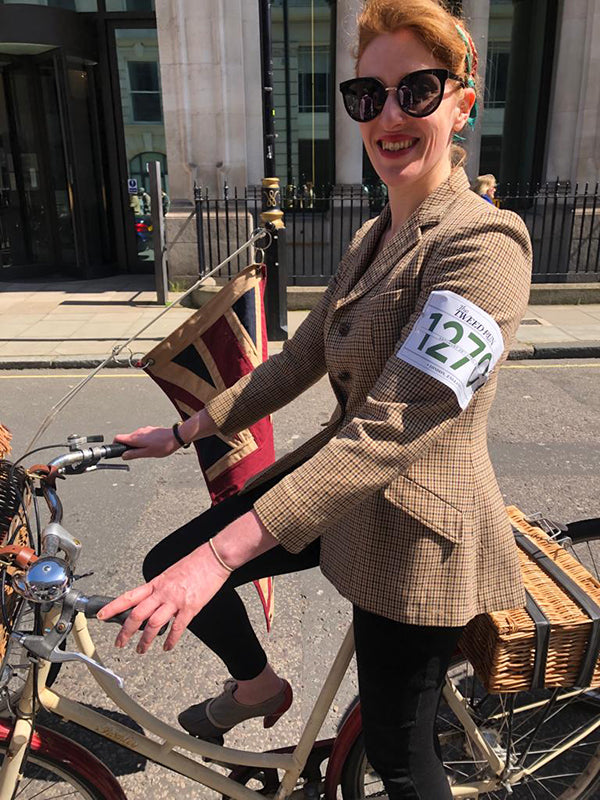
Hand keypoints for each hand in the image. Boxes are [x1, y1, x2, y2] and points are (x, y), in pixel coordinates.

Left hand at [97, 543, 230, 651]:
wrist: (214, 558)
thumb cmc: (195, 563)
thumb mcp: (170, 573)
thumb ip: (160, 587)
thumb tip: (152, 599)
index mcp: (156, 583)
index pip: (129, 596)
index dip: (113, 607)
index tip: (101, 616)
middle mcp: (163, 592)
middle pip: (137, 614)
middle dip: (125, 632)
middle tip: (119, 643)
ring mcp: (176, 600)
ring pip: (153, 624)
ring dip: (145, 640)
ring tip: (141, 650)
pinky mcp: (190, 607)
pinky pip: (177, 628)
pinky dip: (170, 640)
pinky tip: (167, 647)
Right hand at [114, 426, 179, 459]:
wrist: (176, 436)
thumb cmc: (163, 445)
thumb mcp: (147, 453)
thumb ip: (134, 454)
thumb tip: (123, 456)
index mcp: (135, 438)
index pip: (118, 437)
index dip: (114, 444)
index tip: (116, 450)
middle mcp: (138, 432)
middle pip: (126, 438)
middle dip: (127, 447)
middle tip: (133, 455)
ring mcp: (144, 430)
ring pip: (135, 438)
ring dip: (136, 445)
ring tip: (145, 451)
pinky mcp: (150, 430)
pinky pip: (142, 436)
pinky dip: (143, 442)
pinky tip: (151, 446)